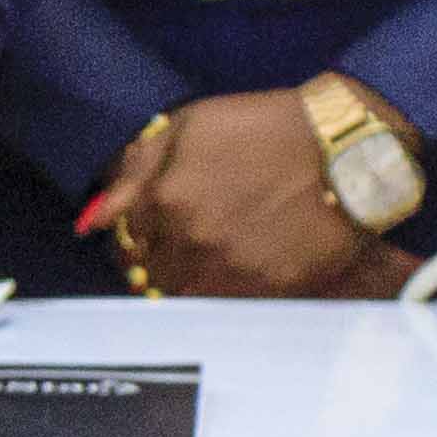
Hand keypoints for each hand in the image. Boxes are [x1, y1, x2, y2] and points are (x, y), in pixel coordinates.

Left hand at [108, 88, 372, 298]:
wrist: (345, 148)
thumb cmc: (266, 127)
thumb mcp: (191, 127)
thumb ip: (135, 171)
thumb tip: (90, 220)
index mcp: (164, 198)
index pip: (123, 239)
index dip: (133, 235)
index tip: (149, 230)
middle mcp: (190, 241)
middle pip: (148, 273)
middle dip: (156, 261)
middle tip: (183, 244)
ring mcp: (229, 270)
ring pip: (181, 297)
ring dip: (186, 282)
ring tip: (209, 259)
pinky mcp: (266, 291)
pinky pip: (222, 309)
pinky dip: (220, 294)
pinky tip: (236, 270)